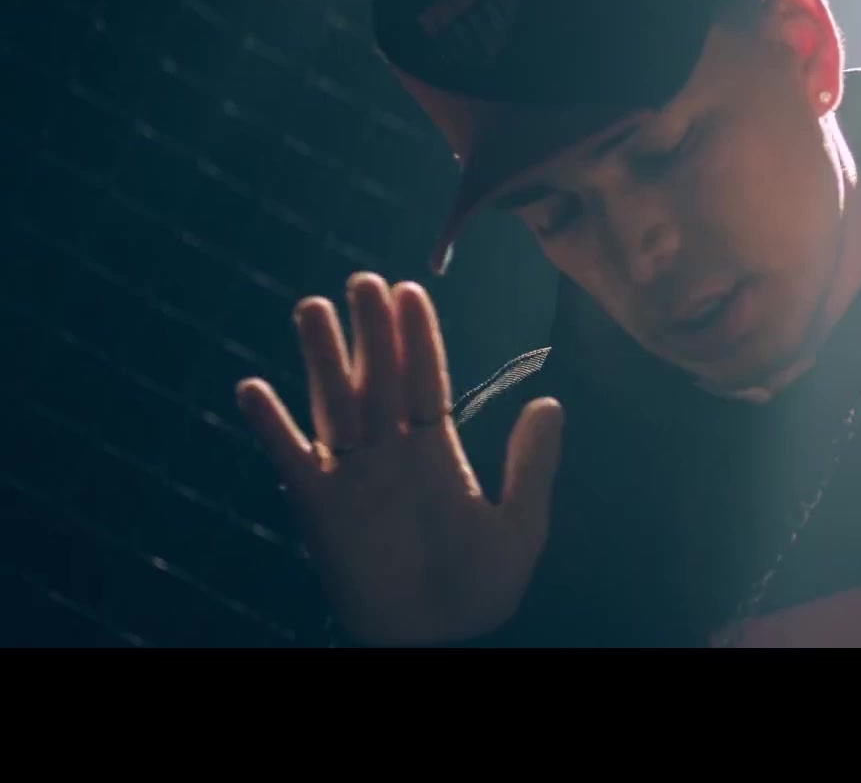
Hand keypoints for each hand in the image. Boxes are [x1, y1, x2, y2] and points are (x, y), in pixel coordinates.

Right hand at [236, 273, 564, 645]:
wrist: (436, 641)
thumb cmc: (481, 589)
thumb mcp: (521, 525)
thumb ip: (533, 466)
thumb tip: (548, 403)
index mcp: (437, 452)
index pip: (426, 380)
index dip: (418, 337)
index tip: (412, 290)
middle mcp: (392, 455)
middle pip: (378, 380)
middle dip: (371, 332)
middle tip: (363, 280)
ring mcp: (353, 478)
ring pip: (334, 405)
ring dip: (321, 359)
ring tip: (311, 306)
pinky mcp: (320, 510)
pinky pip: (290, 460)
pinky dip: (271, 427)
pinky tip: (252, 388)